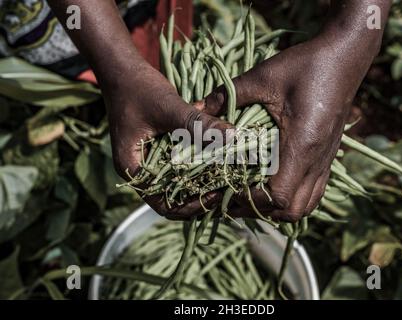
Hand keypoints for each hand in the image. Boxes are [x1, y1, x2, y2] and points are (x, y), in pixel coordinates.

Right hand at [104, 59, 228, 219]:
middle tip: (226, 190)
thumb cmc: (138, 88)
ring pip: (176, 183)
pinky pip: (178, 166)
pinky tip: (216, 160)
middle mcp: (139, 170)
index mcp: (132, 169)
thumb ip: (199, 124)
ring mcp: (147, 161)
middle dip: (198, 198)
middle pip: (171, 198)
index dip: (190, 206)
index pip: (163, 204)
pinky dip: (195, 166)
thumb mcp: (169, 107)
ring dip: (198, 183)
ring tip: (225, 178)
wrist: (122, 69)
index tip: (215, 194)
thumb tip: (233, 136)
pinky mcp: (156, 150)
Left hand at [203, 31, 379, 221]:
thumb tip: (194, 108)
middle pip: (291, 212)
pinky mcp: (329, 157)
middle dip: (259, 211)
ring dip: (276, 209)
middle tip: (234, 196)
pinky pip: (313, 193)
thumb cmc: (305, 65)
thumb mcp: (262, 76)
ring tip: (252, 196)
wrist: (346, 56)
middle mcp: (317, 161)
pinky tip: (274, 184)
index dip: (248, 200)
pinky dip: (292, 198)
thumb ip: (227, 95)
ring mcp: (326, 162)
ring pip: (304, 206)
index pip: (276, 196)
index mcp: (301, 146)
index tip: (225, 187)